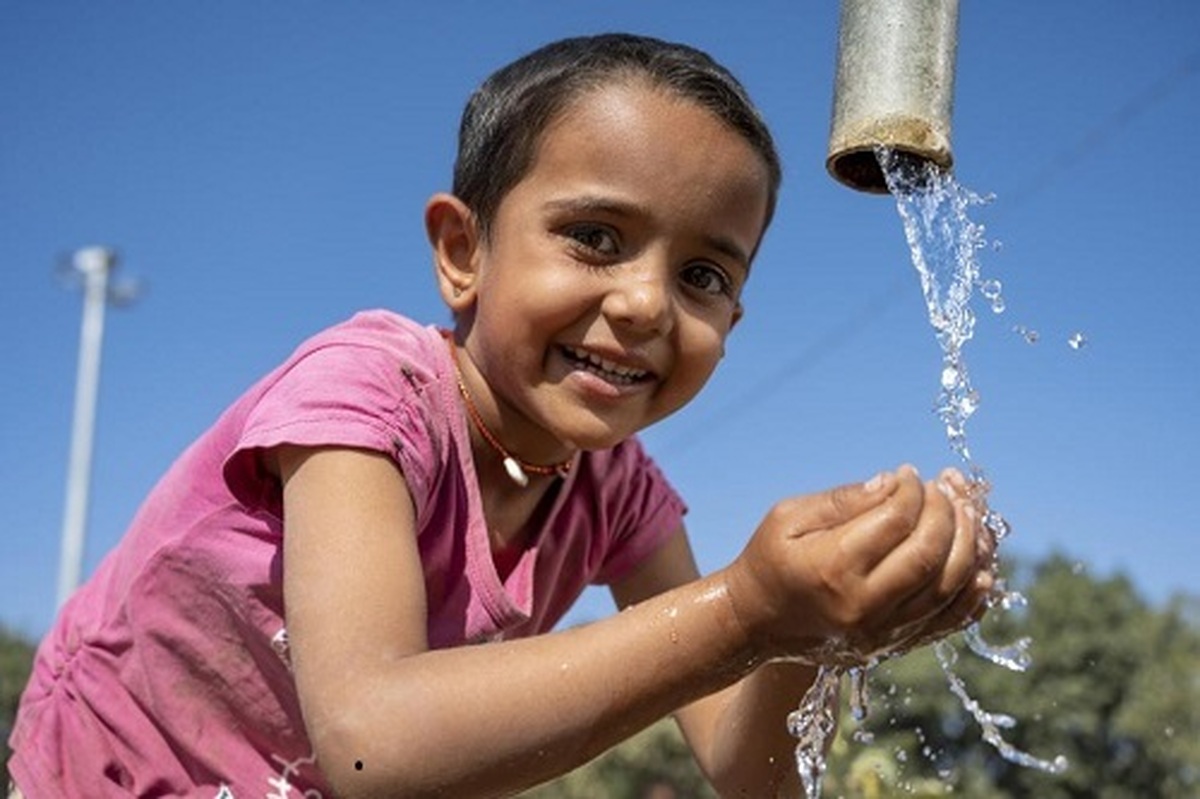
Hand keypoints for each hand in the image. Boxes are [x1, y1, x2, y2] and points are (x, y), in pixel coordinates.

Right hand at [722, 465, 993, 665]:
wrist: (756, 622)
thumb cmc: (770, 560)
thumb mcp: (789, 517)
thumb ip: (843, 499)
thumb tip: (894, 482)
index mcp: (832, 567)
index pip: (896, 520)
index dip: (912, 489)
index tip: (909, 473)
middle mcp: (862, 606)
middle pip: (930, 554)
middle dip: (948, 511)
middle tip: (945, 487)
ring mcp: (882, 632)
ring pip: (949, 588)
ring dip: (970, 545)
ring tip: (968, 512)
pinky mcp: (893, 645)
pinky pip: (950, 622)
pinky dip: (974, 592)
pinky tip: (981, 562)